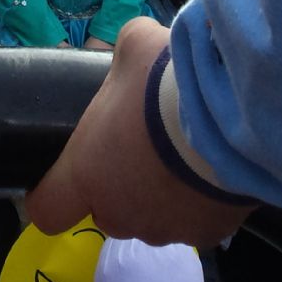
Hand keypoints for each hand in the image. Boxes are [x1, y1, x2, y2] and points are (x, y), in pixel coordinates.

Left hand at [27, 19, 254, 247]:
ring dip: (160, 195)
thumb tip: (131, 51)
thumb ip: (121, 56)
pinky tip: (213, 168)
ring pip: (153, 219)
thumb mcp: (134, 46)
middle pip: (107, 211)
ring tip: (186, 154)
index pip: (48, 209)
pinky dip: (200, 201)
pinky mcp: (207, 234)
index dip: (55, 193)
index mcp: (86, 173)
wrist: (234, 115)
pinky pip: (195, 221)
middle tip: (141, 147)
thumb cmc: (166, 82)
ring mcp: (165, 229)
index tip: (69, 174)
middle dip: (119, 186)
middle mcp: (120, 213)